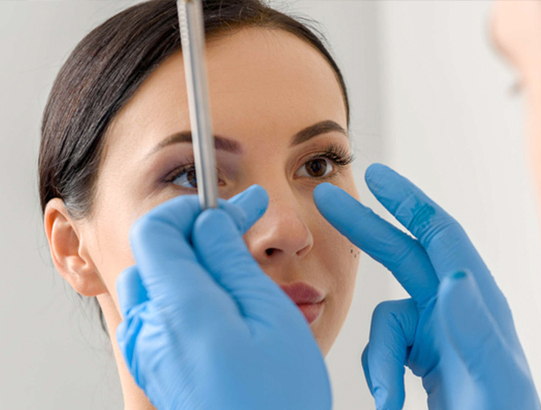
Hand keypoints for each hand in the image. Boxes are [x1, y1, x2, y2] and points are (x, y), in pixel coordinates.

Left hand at [115, 186, 331, 409]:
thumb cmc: (278, 397)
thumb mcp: (269, 316)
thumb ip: (232, 259)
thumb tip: (211, 219)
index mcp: (178, 309)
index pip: (159, 229)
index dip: (196, 207)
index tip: (236, 205)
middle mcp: (151, 328)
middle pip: (157, 252)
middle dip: (200, 231)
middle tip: (246, 230)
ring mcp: (149, 350)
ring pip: (158, 279)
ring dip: (195, 261)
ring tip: (241, 269)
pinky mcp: (155, 365)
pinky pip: (159, 310)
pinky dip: (188, 291)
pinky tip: (227, 303)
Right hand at [314, 164, 540, 409]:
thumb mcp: (492, 376)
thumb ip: (474, 329)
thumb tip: (453, 276)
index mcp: (477, 300)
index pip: (439, 235)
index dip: (408, 202)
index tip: (376, 176)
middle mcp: (455, 307)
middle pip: (404, 254)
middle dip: (366, 228)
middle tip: (328, 200)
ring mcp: (436, 330)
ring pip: (386, 318)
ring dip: (378, 357)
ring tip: (387, 397)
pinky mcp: (420, 355)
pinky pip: (384, 347)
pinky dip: (379, 372)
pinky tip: (389, 400)